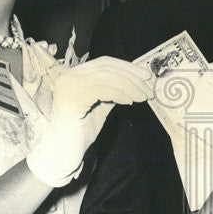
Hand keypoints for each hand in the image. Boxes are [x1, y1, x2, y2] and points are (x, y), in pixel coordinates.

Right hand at [27, 56, 153, 186]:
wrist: (64, 151)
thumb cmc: (81, 130)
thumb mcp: (101, 104)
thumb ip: (113, 90)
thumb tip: (136, 81)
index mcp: (74, 75)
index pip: (104, 62)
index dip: (127, 67)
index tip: (145, 76)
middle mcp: (69, 76)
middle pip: (107, 68)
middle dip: (132, 77)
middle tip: (149, 88)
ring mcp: (69, 85)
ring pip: (107, 77)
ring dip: (130, 86)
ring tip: (143, 97)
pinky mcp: (72, 97)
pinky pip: (103, 90)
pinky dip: (120, 94)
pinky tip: (129, 102)